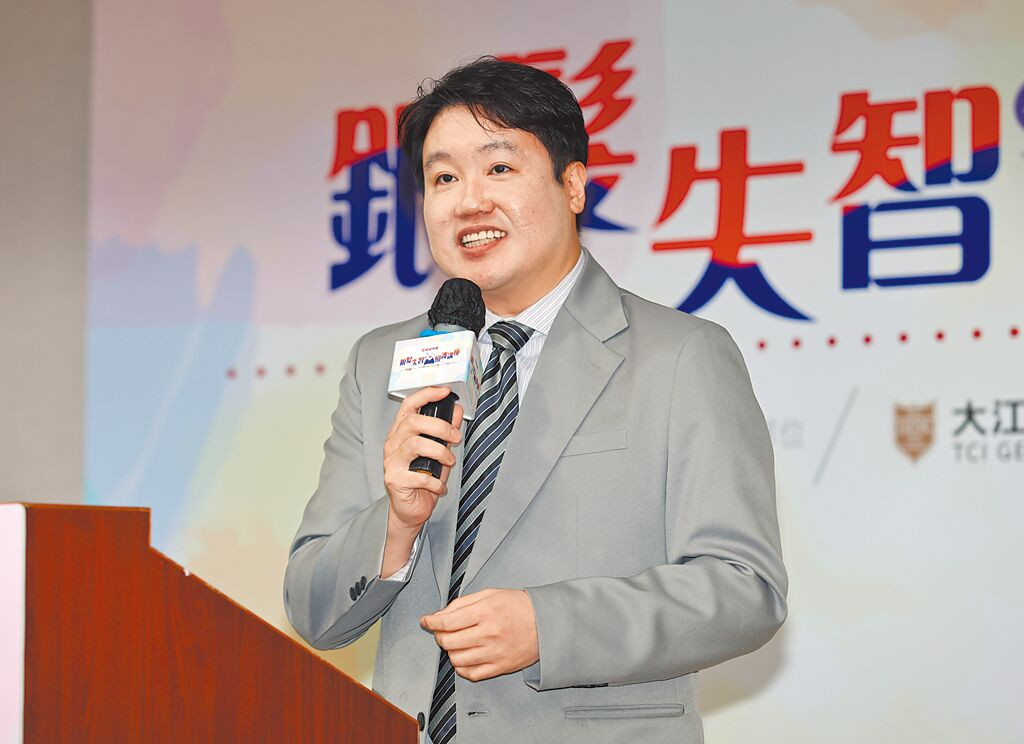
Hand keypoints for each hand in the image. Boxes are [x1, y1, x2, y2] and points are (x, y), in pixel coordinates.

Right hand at [383, 386, 463, 532]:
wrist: (409, 511)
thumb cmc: (423, 479)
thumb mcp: (439, 451)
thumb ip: (446, 431)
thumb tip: (457, 410)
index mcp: (401, 433)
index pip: (409, 406)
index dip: (426, 395)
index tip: (445, 391)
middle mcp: (393, 444)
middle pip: (413, 422)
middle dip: (440, 427)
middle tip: (456, 437)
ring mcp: (392, 462)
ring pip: (416, 444)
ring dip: (440, 452)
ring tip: (450, 461)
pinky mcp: (395, 480)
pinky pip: (419, 476)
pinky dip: (436, 482)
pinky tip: (440, 487)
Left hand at [420, 589, 538, 681]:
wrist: (546, 624)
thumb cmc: (519, 606)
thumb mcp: (491, 594)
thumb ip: (463, 603)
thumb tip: (440, 614)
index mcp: (486, 611)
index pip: (447, 621)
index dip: (431, 622)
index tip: (426, 621)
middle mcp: (489, 633)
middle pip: (448, 641)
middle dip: (439, 635)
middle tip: (442, 631)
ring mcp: (494, 653)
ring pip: (456, 659)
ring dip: (450, 651)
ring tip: (457, 642)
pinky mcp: (500, 668)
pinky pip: (471, 674)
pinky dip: (462, 667)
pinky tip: (465, 656)